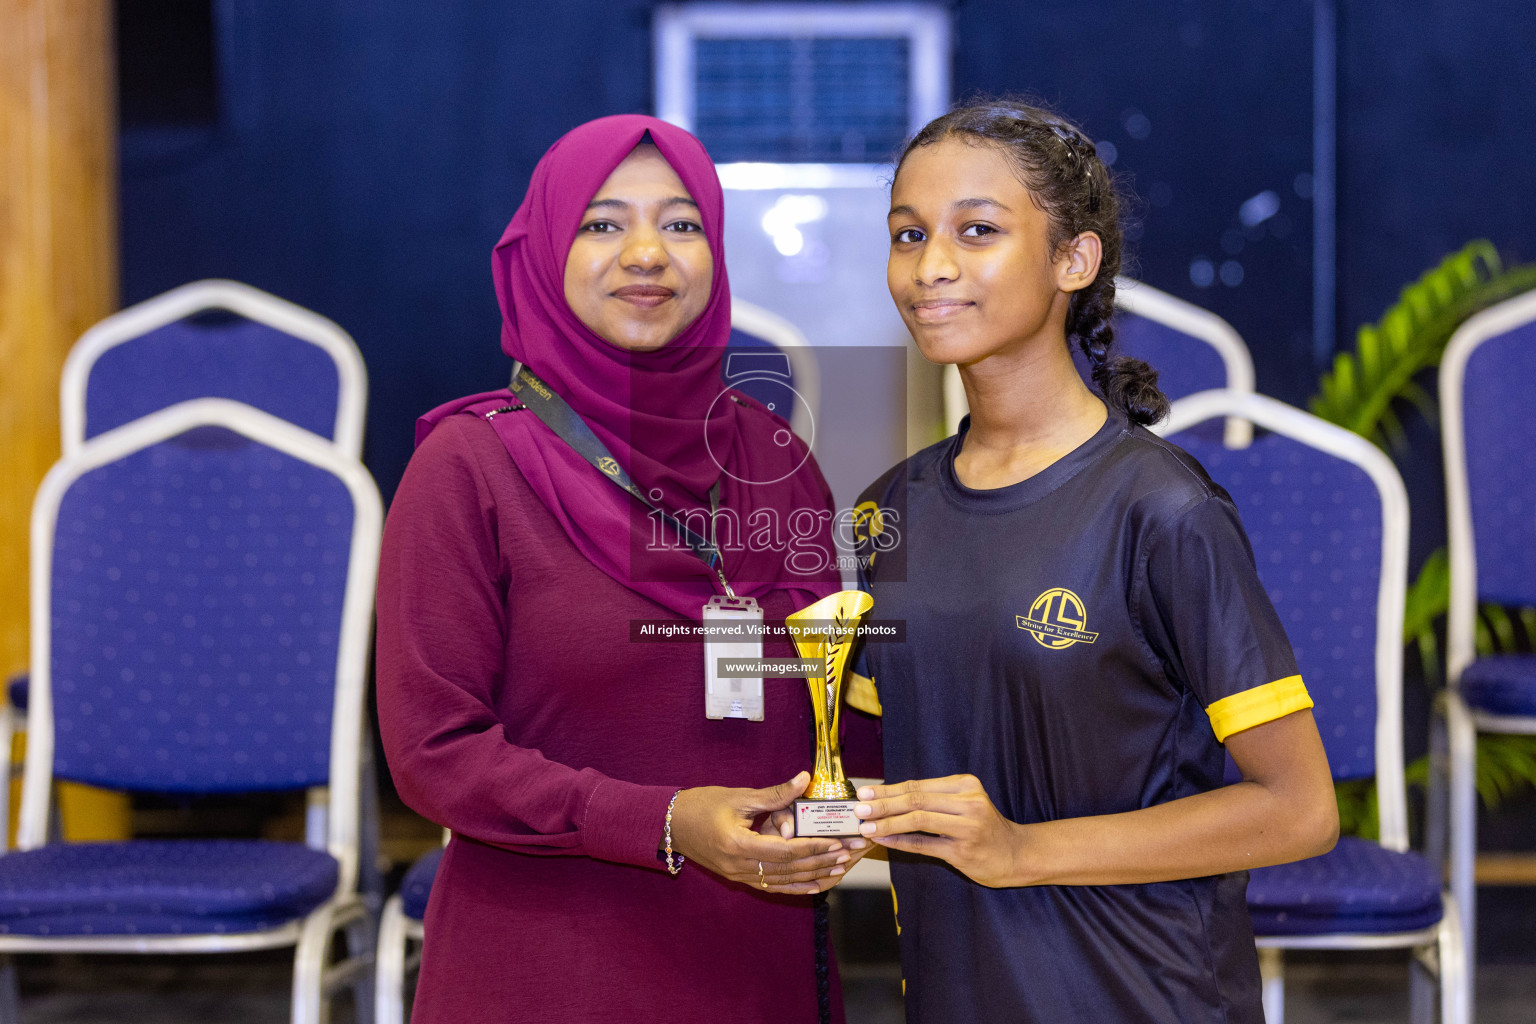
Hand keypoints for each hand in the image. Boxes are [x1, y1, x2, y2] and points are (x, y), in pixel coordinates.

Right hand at [671, 771, 851, 893]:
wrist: (671, 825)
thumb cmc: (702, 805)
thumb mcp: (739, 796)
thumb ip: (775, 794)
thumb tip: (804, 779)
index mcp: (739, 845)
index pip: (785, 851)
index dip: (812, 847)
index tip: (836, 842)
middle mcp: (740, 867)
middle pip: (788, 869)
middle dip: (820, 861)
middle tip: (847, 854)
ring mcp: (738, 876)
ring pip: (782, 881)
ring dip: (812, 875)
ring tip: (838, 869)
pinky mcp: (738, 877)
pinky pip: (771, 886)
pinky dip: (794, 887)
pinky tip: (815, 886)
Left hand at [855, 774, 1024, 887]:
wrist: (1015, 854)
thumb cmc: (984, 827)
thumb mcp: (965, 803)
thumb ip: (932, 800)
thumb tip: (888, 799)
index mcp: (965, 785)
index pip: (918, 785)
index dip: (888, 789)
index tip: (865, 792)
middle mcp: (968, 802)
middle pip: (916, 799)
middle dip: (883, 804)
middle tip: (859, 808)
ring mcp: (967, 827)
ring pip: (918, 820)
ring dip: (887, 823)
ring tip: (865, 826)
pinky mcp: (963, 851)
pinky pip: (924, 845)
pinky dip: (899, 842)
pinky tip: (882, 840)